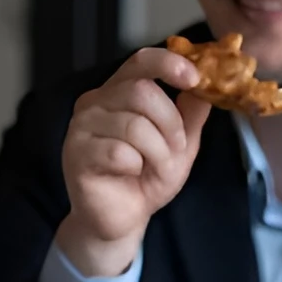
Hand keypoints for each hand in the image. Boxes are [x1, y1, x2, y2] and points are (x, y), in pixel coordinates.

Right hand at [57, 46, 212, 277]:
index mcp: (118, 91)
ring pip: (133, 124)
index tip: (193, 78)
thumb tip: (206, 85)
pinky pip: (117, 151)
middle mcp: (95, 102)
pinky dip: (136, 166)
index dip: (168, 63)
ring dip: (158, 151)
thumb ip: (191, 114)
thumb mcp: (181, 144)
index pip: (139, 61)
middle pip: (142, 92)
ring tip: (154, 168)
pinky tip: (130, 174)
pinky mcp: (76, 154)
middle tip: (176, 149)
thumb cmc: (146, 177)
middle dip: (171, 124)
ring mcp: (81, 127)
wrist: (123, 219)